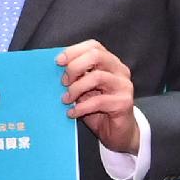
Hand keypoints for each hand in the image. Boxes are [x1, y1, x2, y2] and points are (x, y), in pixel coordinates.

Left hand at [57, 38, 143, 154]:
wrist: (117, 133)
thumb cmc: (98, 109)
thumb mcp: (84, 90)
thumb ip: (76, 77)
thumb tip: (55, 69)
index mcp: (110, 62)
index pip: (93, 46)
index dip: (74, 51)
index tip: (58, 62)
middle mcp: (120, 70)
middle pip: (96, 56)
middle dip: (74, 67)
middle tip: (63, 82)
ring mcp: (124, 86)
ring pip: (97, 77)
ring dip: (76, 88)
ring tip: (66, 99)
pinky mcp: (124, 103)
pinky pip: (99, 101)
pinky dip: (81, 107)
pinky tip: (72, 113)